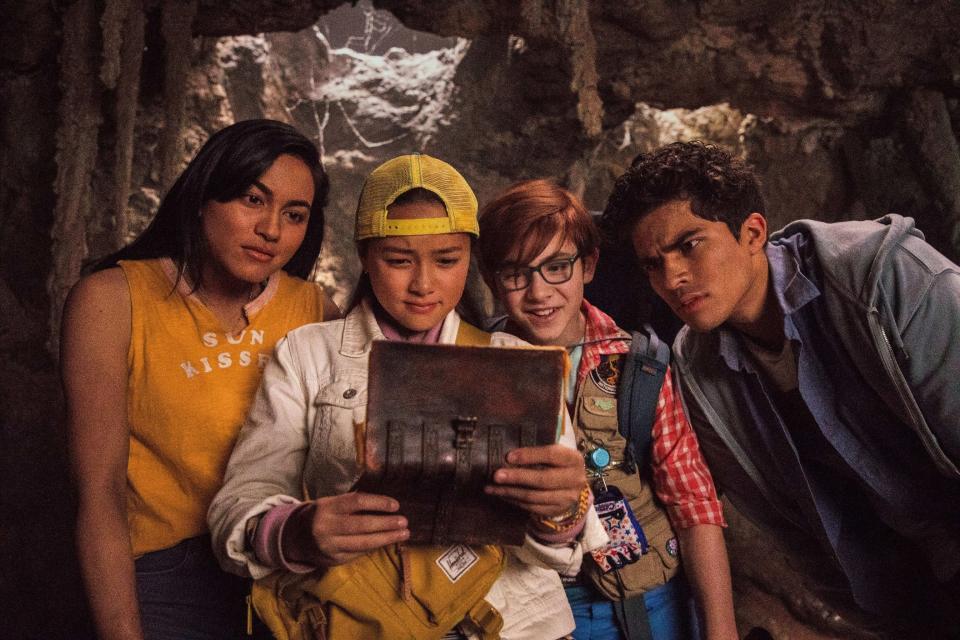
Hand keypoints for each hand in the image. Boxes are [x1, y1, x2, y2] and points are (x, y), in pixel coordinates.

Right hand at [281, 492, 408, 566]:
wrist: (295, 537)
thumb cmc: (322, 515)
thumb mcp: (331, 503)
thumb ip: (352, 503)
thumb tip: (384, 504)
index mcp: (327, 507)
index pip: (357, 502)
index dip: (378, 502)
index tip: (395, 505)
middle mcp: (327, 526)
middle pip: (362, 525)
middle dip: (386, 524)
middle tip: (404, 522)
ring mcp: (330, 545)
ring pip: (363, 543)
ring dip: (386, 539)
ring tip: (403, 534)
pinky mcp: (333, 560)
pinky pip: (358, 553)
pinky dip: (374, 547)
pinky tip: (386, 542)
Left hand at [484, 444, 585, 516]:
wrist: (572, 485)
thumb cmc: (557, 463)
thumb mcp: (554, 452)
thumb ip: (537, 452)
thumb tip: (508, 455)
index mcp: (574, 459)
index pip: (551, 455)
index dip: (529, 455)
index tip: (509, 457)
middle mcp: (575, 479)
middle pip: (542, 479)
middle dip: (517, 477)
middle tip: (496, 475)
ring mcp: (567, 498)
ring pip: (534, 496)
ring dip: (510, 492)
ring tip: (492, 487)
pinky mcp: (557, 511)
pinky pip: (532, 507)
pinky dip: (514, 501)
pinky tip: (501, 494)